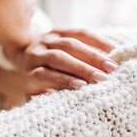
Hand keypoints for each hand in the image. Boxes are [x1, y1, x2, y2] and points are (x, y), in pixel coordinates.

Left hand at [1, 28, 119, 95]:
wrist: (23, 55)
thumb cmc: (35, 83)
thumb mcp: (35, 95)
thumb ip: (48, 99)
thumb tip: (70, 106)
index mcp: (29, 72)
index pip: (44, 75)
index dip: (63, 80)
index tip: (82, 86)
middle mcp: (36, 53)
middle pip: (58, 58)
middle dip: (82, 68)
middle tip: (103, 78)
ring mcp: (47, 39)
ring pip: (70, 44)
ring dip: (93, 55)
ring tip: (111, 66)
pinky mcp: (59, 30)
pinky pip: (80, 32)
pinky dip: (98, 40)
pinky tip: (113, 49)